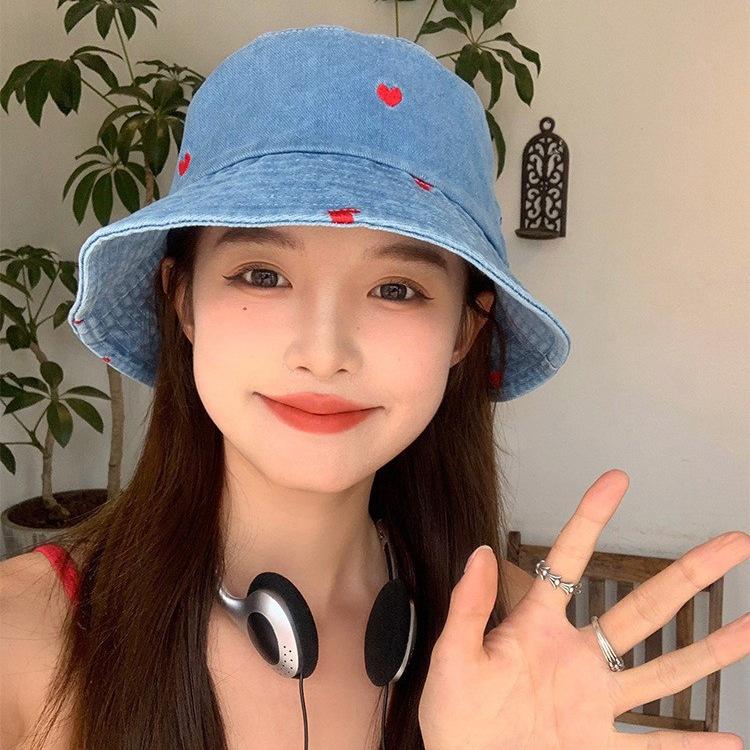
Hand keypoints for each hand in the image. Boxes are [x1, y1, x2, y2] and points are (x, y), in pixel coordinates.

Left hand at [418, 469, 749, 748]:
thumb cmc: (454, 717)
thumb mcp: (453, 656)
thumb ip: (469, 607)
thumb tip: (480, 551)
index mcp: (537, 628)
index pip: (568, 561)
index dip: (591, 518)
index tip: (616, 480)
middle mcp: (576, 658)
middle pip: (643, 609)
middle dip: (688, 575)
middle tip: (732, 543)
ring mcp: (595, 703)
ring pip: (664, 672)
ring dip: (710, 653)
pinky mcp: (601, 747)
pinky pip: (656, 749)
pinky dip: (693, 749)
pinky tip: (731, 743)